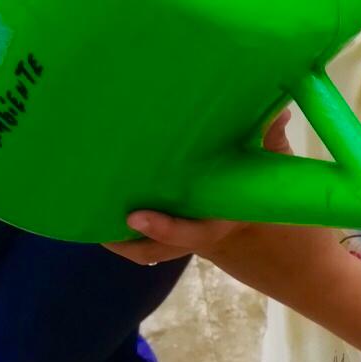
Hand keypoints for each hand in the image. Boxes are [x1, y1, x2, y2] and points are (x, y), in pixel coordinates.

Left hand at [104, 109, 293, 264]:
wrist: (261, 229)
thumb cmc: (258, 191)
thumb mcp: (270, 168)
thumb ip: (270, 143)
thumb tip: (275, 112)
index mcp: (219, 221)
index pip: (190, 233)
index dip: (163, 229)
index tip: (134, 217)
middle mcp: (195, 233)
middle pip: (155, 249)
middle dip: (126, 240)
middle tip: (96, 218)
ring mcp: (181, 237)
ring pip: (144, 249)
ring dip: (117, 238)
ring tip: (85, 213)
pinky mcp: (170, 233)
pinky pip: (142, 241)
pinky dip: (120, 232)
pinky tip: (94, 207)